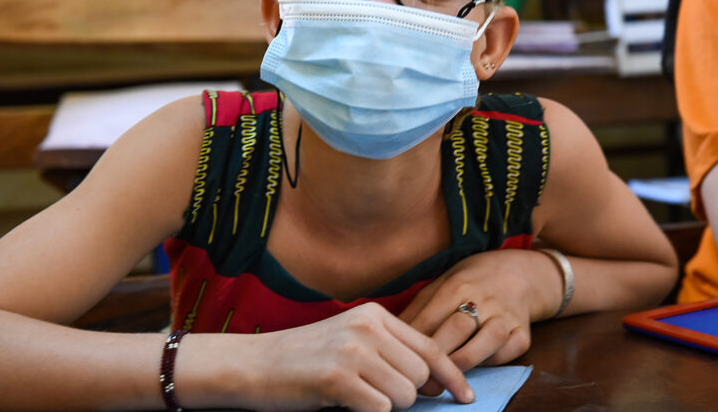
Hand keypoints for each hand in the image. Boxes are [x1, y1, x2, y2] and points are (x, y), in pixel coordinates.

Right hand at [255, 303, 472, 411]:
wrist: (252, 365)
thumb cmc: (302, 360)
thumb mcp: (349, 341)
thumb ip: (388, 352)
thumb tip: (433, 383)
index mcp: (373, 315)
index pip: (429, 347)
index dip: (452, 375)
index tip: (465, 396)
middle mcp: (366, 327)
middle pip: (419, 376)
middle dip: (406, 396)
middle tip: (372, 396)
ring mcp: (352, 350)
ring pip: (404, 396)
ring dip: (386, 407)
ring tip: (355, 397)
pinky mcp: (338, 378)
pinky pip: (380, 410)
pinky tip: (344, 404)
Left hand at [399, 250, 552, 394]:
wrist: (518, 273)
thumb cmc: (470, 282)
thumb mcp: (441, 284)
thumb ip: (418, 308)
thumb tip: (390, 332)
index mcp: (456, 286)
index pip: (430, 318)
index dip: (413, 343)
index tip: (400, 360)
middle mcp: (482, 298)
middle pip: (456, 329)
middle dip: (436, 356)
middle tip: (419, 378)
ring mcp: (505, 315)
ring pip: (487, 341)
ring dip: (464, 362)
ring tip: (446, 377)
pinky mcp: (523, 331)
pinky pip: (510, 351)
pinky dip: (494, 361)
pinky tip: (478, 366)